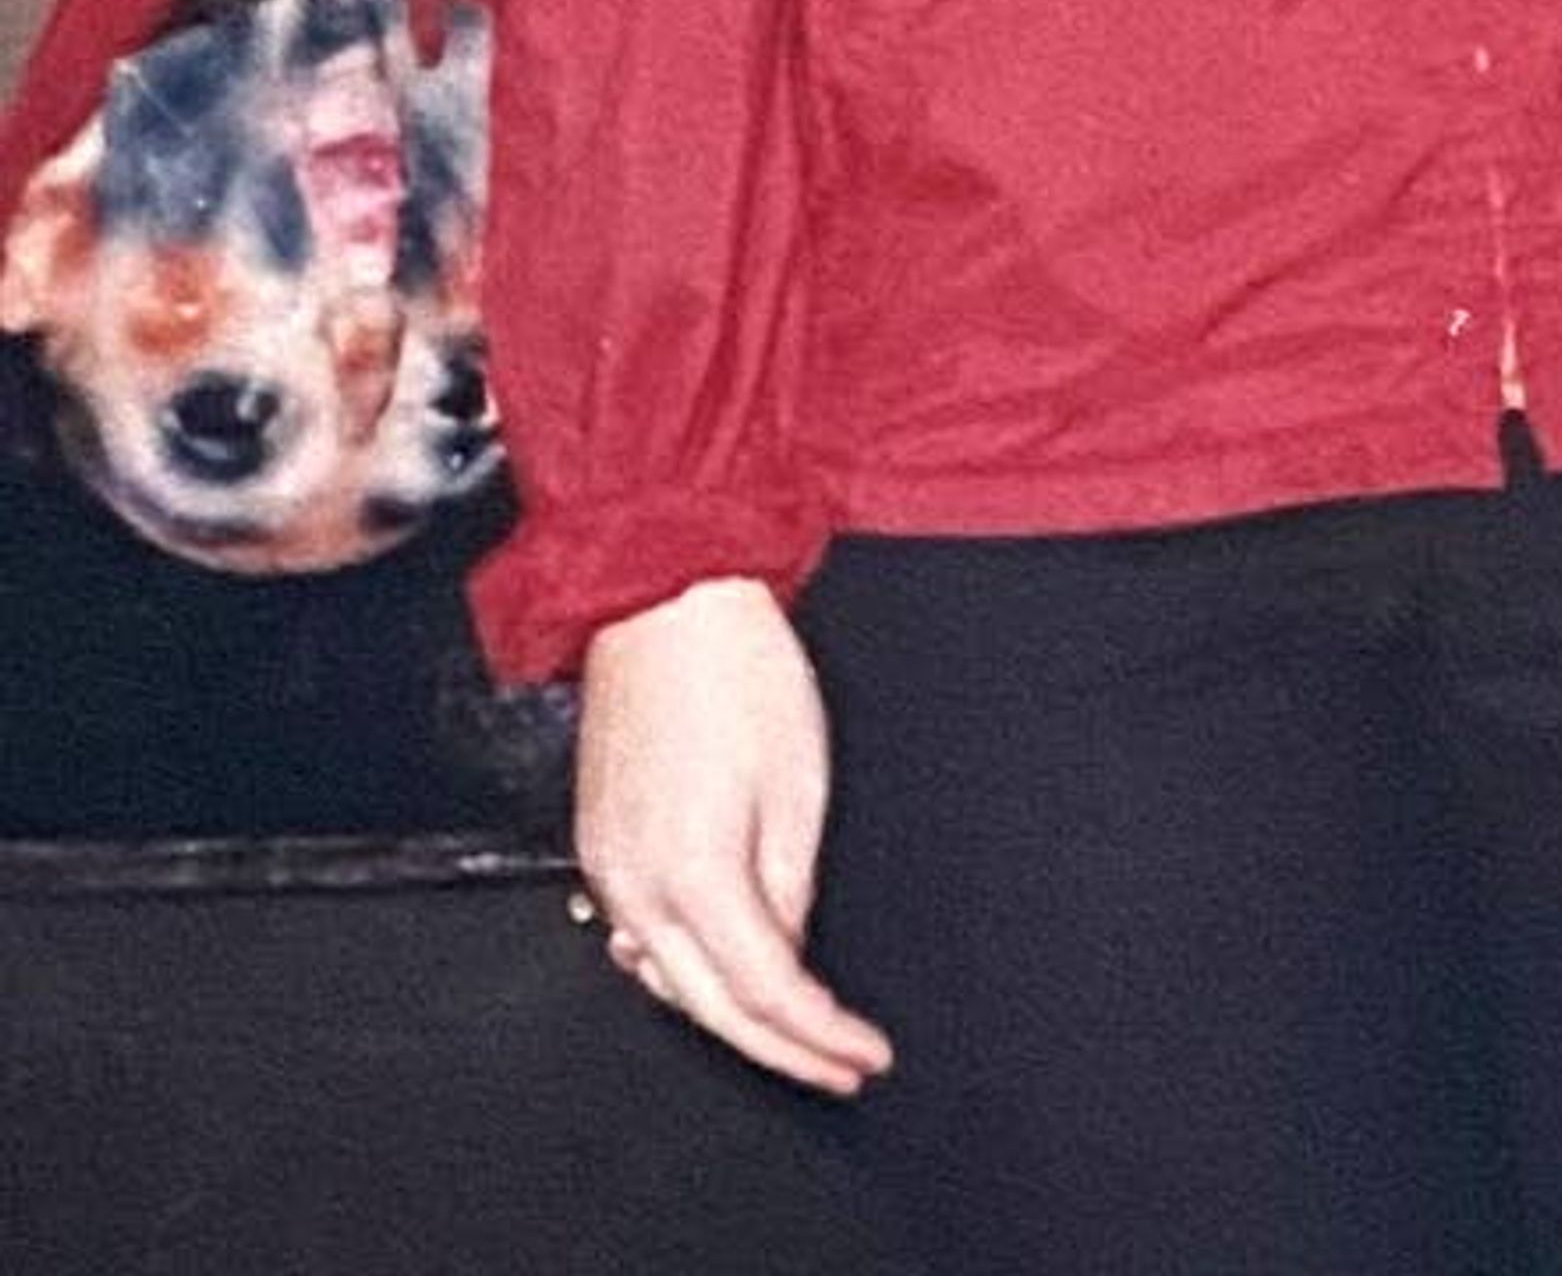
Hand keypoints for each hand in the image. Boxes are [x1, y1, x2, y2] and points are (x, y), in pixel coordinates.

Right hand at [575, 579, 891, 1094]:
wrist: (664, 596)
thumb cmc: (737, 666)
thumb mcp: (799, 780)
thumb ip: (791, 884)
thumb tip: (789, 950)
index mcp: (694, 872)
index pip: (767, 990)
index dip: (821, 1035)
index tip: (863, 1055)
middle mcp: (635, 885)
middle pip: (711, 1007)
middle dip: (782, 1049)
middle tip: (839, 1066)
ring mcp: (606, 867)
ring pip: (667, 982)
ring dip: (730, 1017)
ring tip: (792, 1035)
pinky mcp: (597, 843)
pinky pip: (639, 938)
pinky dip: (683, 972)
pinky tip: (714, 978)